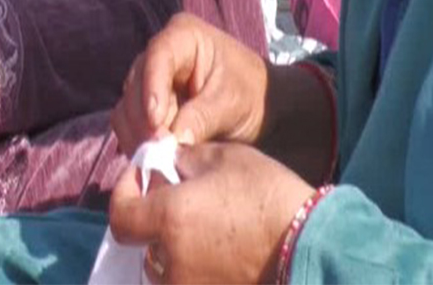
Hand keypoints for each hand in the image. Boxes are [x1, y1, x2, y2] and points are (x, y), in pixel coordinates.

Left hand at [109, 142, 313, 284]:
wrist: (312, 243)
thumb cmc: (268, 195)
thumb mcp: (224, 159)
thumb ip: (183, 160)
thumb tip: (165, 163)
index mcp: (169, 220)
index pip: (119, 217)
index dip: (123, 193)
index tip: (142, 178)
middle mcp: (173, 262)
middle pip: (144, 246)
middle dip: (154, 223)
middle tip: (180, 201)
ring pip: (166, 271)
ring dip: (175, 250)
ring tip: (205, 228)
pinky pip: (191, 283)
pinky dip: (197, 269)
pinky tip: (221, 249)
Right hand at [112, 12, 268, 152]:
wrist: (258, 107)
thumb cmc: (250, 93)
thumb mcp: (231, 102)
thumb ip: (203, 116)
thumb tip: (174, 138)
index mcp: (184, 36)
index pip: (158, 55)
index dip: (153, 87)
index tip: (156, 121)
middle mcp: (159, 54)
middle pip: (137, 82)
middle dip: (144, 119)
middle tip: (158, 150)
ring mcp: (149, 79)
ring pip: (128, 105)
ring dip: (138, 133)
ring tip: (156, 158)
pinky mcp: (144, 103)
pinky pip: (128, 122)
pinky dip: (136, 140)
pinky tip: (151, 158)